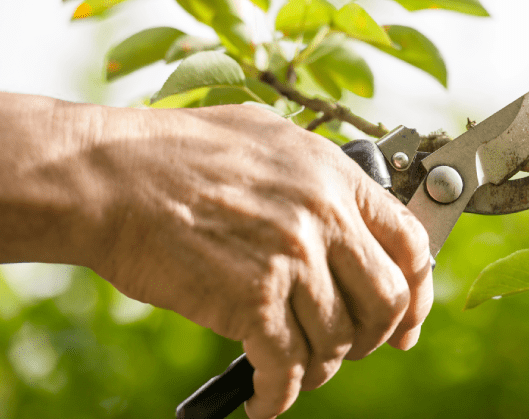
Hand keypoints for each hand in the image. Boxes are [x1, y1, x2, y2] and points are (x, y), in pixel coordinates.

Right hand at [89, 104, 433, 418]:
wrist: (110, 175)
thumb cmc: (176, 152)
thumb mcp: (265, 136)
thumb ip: (314, 173)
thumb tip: (344, 208)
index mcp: (334, 176)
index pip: (410, 243)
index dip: (418, 291)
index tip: (408, 320)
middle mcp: (324, 217)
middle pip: (387, 301)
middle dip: (375, 337)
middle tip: (353, 348)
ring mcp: (291, 258)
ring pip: (337, 340)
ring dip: (322, 367)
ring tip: (297, 370)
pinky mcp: (252, 300)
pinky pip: (287, 367)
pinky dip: (279, 395)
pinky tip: (266, 400)